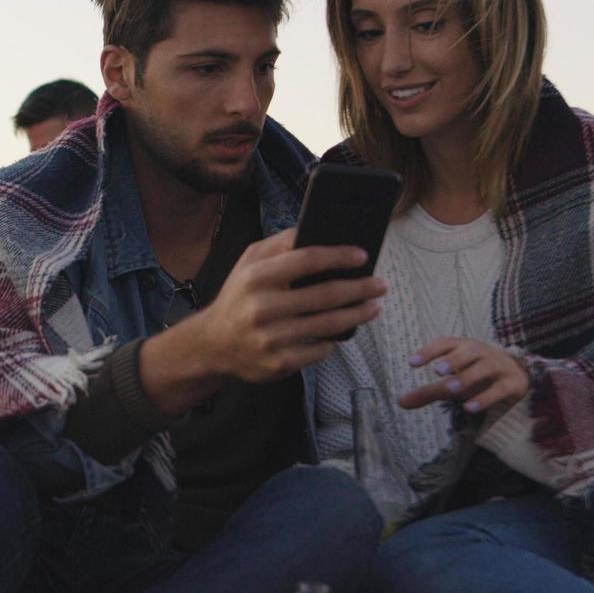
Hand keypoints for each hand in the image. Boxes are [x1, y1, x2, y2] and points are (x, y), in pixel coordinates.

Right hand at [139, 230, 384, 415]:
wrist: (213, 344)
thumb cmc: (239, 296)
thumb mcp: (248, 263)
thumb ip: (280, 244)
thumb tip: (319, 230)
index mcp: (255, 277)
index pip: (306, 259)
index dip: (338, 256)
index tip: (362, 256)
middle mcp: (261, 308)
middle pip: (325, 295)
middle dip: (359, 288)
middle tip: (380, 284)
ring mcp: (270, 338)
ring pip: (328, 325)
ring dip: (357, 314)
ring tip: (373, 307)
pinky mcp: (278, 363)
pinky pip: (319, 350)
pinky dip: (333, 340)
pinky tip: (342, 331)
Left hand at [397, 337, 529, 413]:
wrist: (518, 377)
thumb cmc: (476, 376)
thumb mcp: (452, 381)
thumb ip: (428, 390)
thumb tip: (400, 402)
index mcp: (463, 347)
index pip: (445, 343)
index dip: (429, 351)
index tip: (412, 362)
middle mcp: (481, 353)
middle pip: (469, 351)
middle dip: (453, 359)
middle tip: (438, 371)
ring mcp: (498, 367)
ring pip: (485, 367)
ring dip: (467, 377)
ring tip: (450, 388)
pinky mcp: (512, 384)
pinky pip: (500, 389)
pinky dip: (485, 398)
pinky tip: (469, 408)